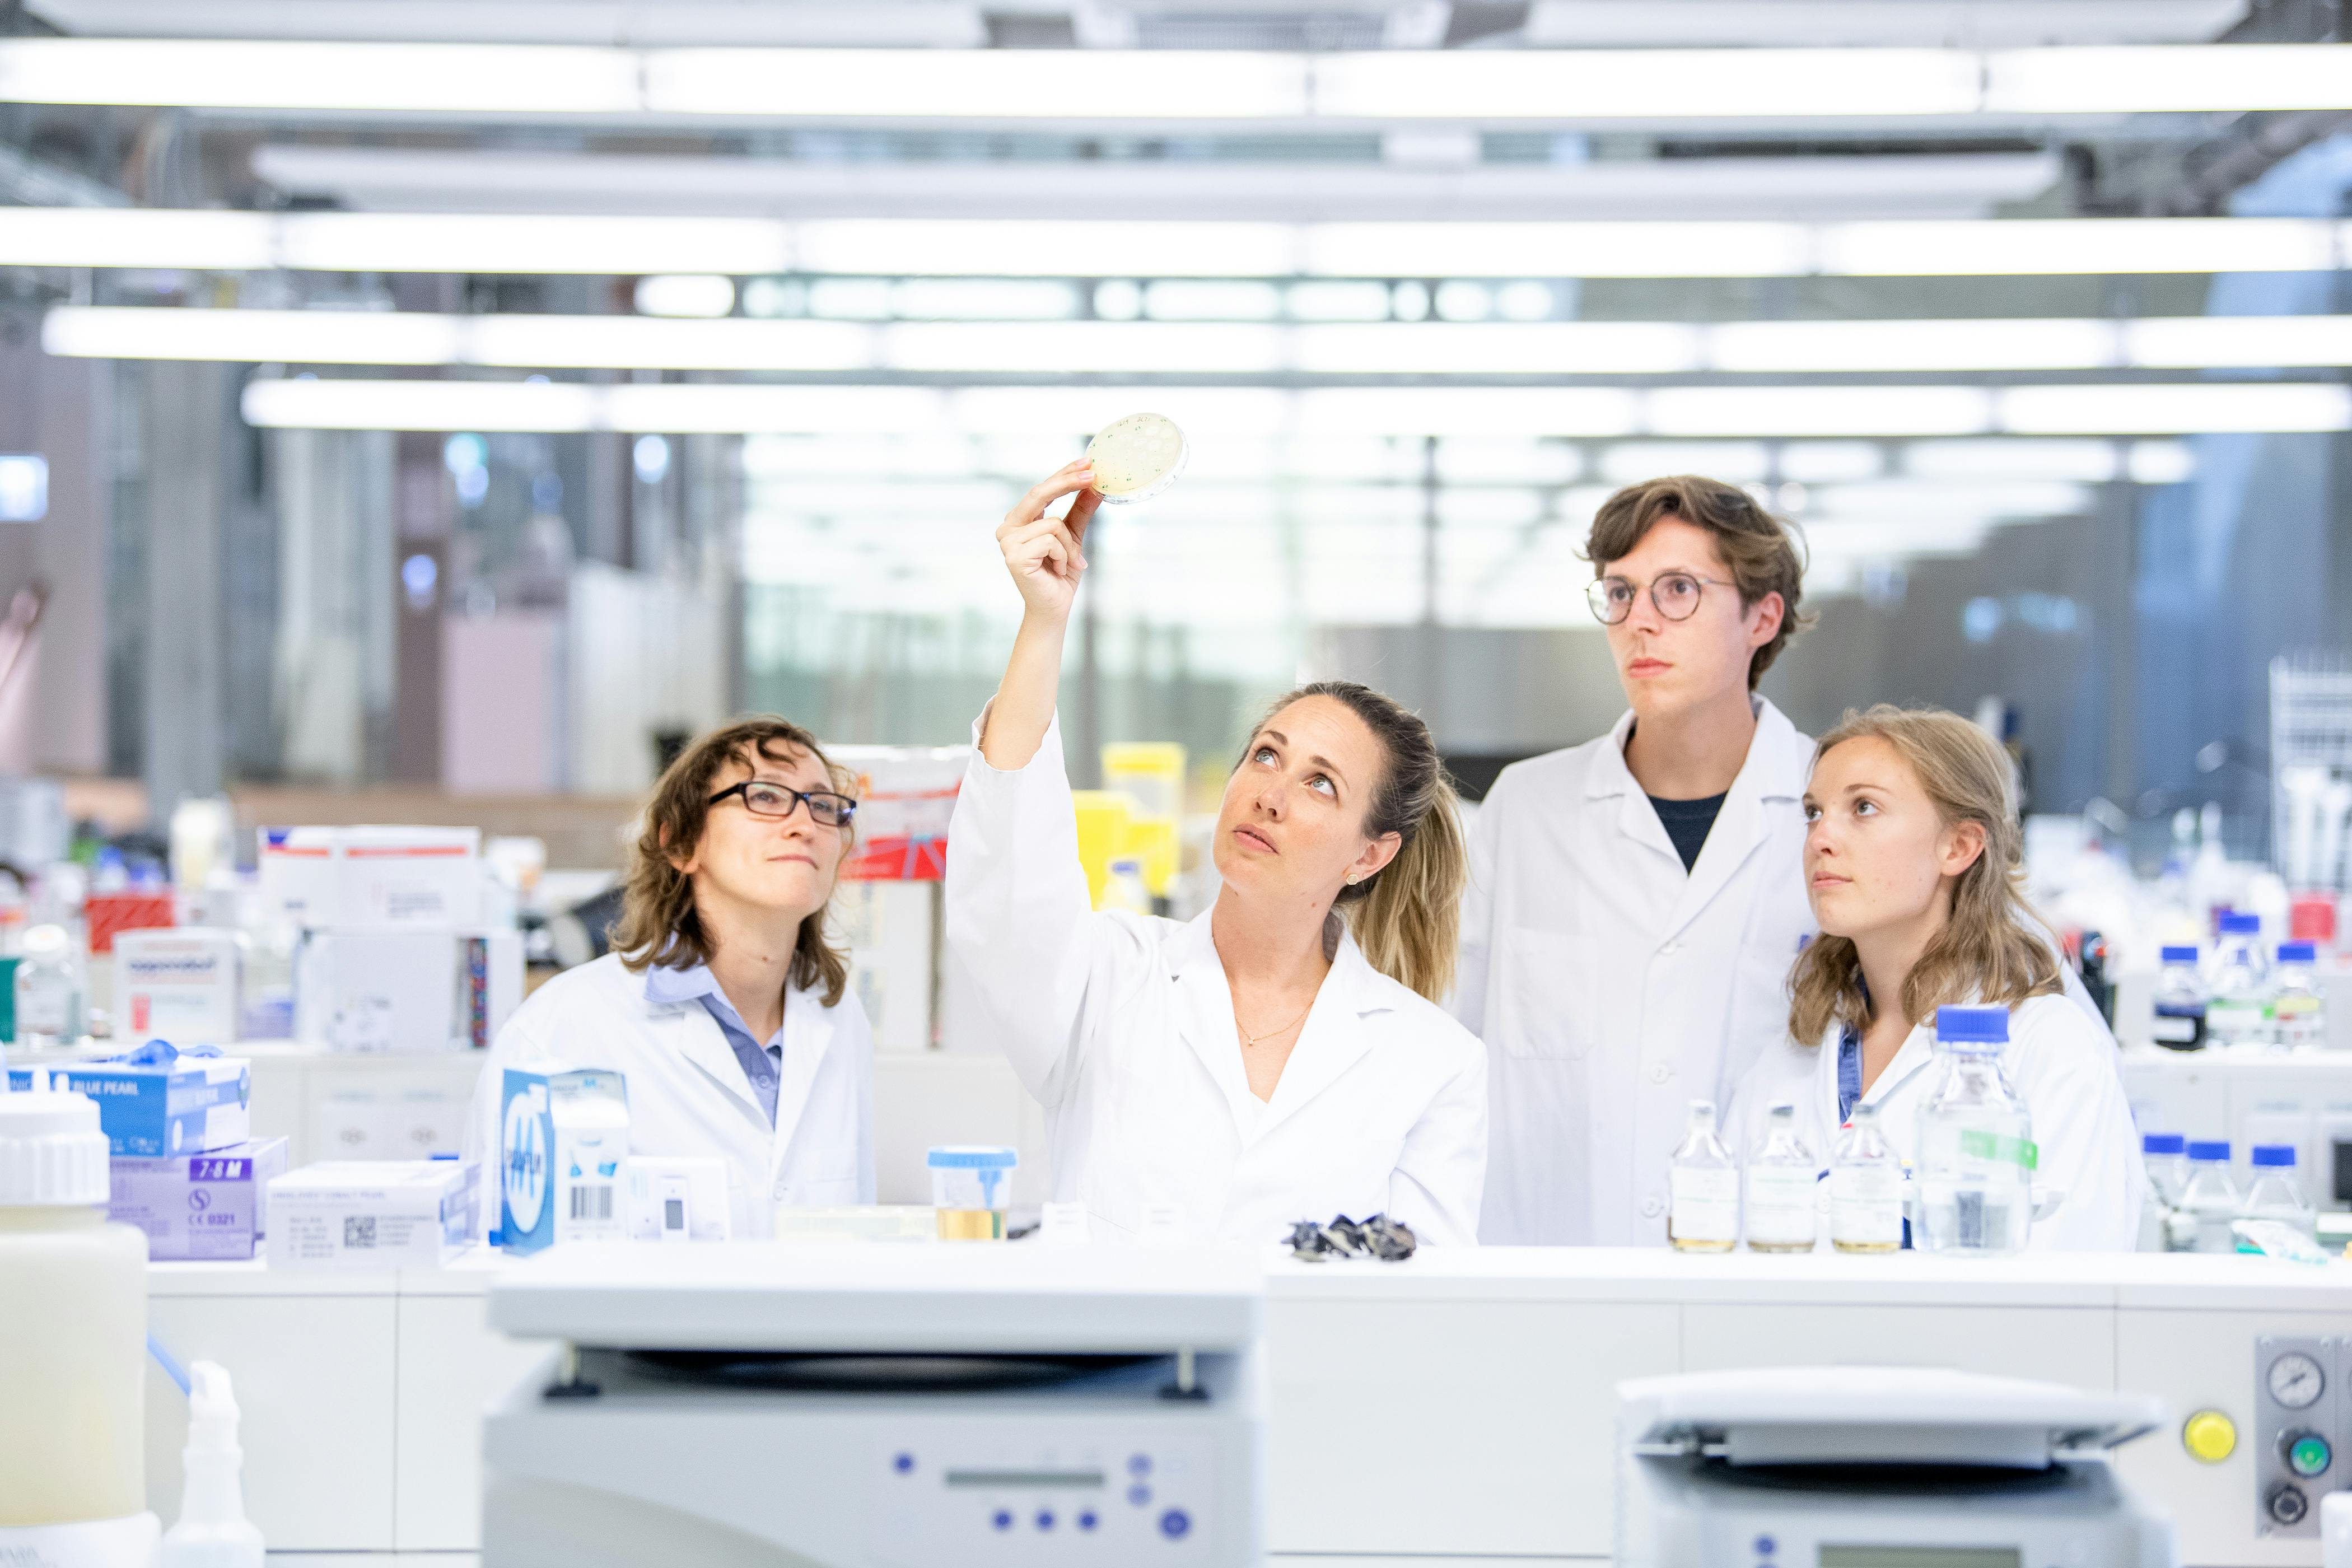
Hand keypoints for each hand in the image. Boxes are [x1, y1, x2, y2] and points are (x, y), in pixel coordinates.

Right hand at [996, 460, 1103, 623]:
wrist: (1054, 608)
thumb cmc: (1061, 574)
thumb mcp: (1074, 537)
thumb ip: (1080, 510)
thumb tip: (1095, 486)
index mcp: (1019, 520)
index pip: (1041, 490)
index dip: (1064, 474)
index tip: (1087, 462)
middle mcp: (1008, 528)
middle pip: (1040, 494)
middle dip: (1068, 482)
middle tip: (1093, 476)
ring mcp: (1008, 542)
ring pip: (1054, 524)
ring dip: (1070, 546)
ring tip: (1069, 563)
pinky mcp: (1014, 557)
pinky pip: (1051, 542)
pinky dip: (1063, 556)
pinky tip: (1058, 571)